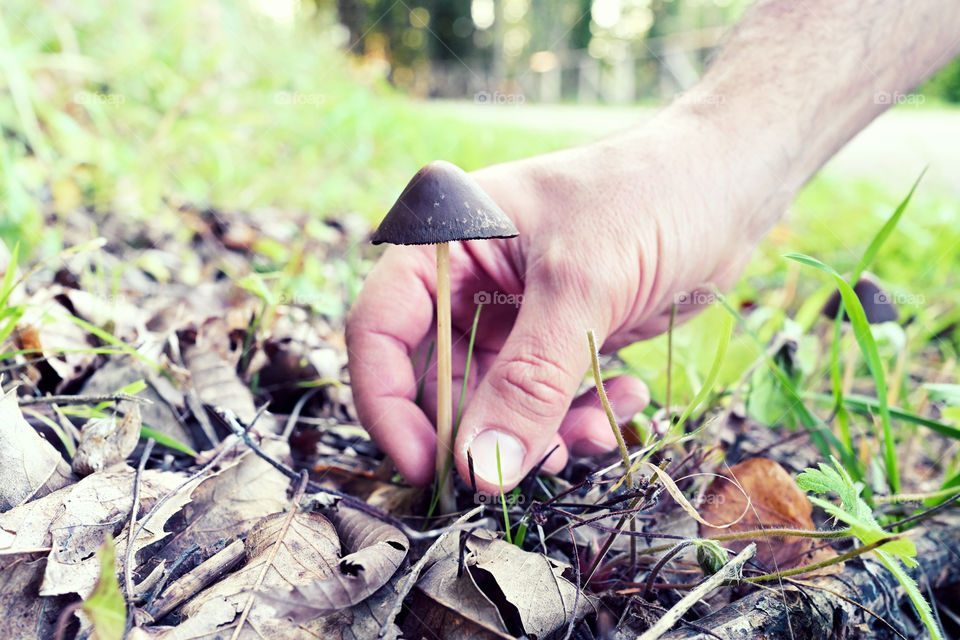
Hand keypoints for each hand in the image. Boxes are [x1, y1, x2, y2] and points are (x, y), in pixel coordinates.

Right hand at [346, 111, 764, 493]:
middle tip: (530, 466)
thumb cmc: (649, 198)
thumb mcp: (582, 286)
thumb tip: (480, 469)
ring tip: (595, 432)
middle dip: (482, 431)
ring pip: (495, 403)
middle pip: (438, 379)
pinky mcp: (556, 339)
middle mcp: (468, 281)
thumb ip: (529, 381)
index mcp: (446, 241)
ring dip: (541, 433)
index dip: (389, 403)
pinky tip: (627, 398)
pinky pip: (545, 401)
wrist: (730, 184)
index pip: (381, 328)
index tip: (425, 465)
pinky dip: (578, 416)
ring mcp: (513, 313)